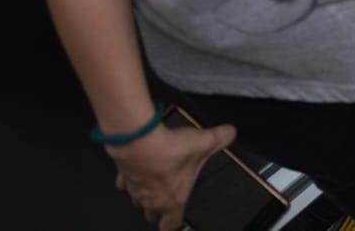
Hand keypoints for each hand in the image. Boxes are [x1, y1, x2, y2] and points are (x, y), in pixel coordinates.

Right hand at [110, 122, 234, 229]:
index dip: (174, 225)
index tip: (175, 224)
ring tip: (156, 183)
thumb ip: (221, 138)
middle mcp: (152, 199)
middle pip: (152, 215)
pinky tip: (138, 170)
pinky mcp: (123, 177)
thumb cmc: (170, 150)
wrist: (140, 141)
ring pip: (138, 201)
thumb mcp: (204, 142)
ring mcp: (135, 190)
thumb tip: (230, 132)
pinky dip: (131, 180)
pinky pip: (126, 184)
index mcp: (173, 199)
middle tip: (167, 202)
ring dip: (146, 195)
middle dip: (159, 211)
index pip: (171, 225)